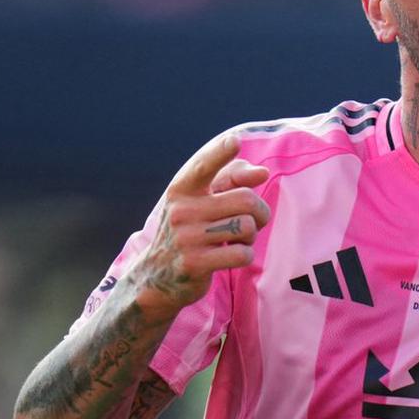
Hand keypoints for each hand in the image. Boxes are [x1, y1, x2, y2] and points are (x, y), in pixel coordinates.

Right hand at [133, 134, 270, 311]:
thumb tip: (262, 173)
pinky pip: (242, 254)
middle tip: (252, 221)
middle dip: (260, 212)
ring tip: (237, 239)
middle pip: (246, 199)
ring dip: (251, 236)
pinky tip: (230, 255)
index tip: (235, 141)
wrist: (156, 277)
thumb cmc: (189, 230)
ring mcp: (187, 237)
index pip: (204, 166)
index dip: (220, 153)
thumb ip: (231, 180)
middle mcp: (182, 210)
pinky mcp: (195, 263)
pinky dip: (245, 255)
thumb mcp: (200, 202)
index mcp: (182, 189)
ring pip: (247, 226)